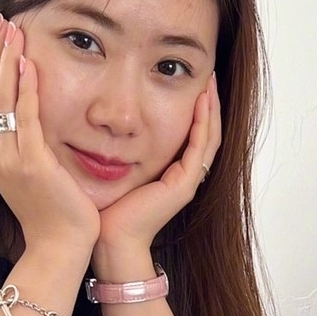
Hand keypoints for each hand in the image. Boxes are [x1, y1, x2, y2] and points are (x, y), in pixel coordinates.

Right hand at [0, 16, 99, 264]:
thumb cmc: (52, 215)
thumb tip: (28, 122)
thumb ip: (25, 147)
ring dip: (7, 61)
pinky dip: (26, 89)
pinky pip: (26, 118)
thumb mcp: (32, 176)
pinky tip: (30, 64)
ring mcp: (8, 160)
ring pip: (1, 100)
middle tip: (2, 22)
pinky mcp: (31, 165)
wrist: (59, 249)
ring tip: (13, 31)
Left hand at [94, 73, 221, 263]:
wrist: (112, 240)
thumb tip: (105, 120)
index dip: (197, 110)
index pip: (193, 135)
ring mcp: (187, 181)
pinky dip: (203, 123)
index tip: (193, 83)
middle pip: (207, 133)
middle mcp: (185, 176)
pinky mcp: (184, 185)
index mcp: (172, 173)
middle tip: (208, 76)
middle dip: (209, 104)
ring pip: (210, 138)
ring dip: (211, 109)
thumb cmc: (108, 210)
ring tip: (209, 82)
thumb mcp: (117, 169)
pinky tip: (201, 102)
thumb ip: (120, 148)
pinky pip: (200, 148)